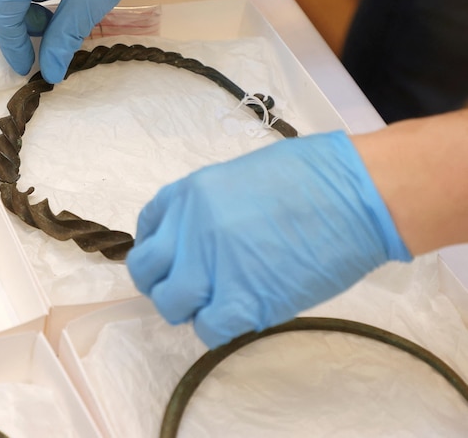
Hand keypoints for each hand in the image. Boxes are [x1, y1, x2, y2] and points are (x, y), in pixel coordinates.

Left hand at [126, 131, 411, 347]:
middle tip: (194, 289)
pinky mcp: (243, 299)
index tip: (174, 262)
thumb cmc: (312, 176)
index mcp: (188, 193)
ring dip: (190, 309)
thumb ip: (209, 208)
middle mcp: (188, 228)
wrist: (357, 194)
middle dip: (164, 284)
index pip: (146, 230)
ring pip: (171, 304)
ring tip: (219, 303)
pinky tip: (240, 315)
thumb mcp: (239, 176)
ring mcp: (211, 265)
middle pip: (147, 271)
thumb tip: (201, 239)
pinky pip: (209, 329)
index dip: (158, 253)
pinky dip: (219, 328)